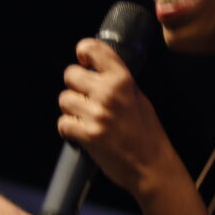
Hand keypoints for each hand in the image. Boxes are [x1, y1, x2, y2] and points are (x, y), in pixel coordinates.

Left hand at [58, 38, 178, 195]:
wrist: (151, 165)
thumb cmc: (147, 133)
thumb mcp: (139, 97)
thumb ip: (119, 81)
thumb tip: (96, 67)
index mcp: (123, 80)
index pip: (93, 48)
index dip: (83, 52)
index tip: (84, 61)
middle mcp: (109, 93)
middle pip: (70, 74)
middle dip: (75, 86)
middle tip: (86, 98)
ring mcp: (97, 114)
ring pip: (64, 99)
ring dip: (71, 109)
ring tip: (86, 117)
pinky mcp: (88, 135)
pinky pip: (63, 123)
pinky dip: (69, 128)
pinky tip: (82, 131)